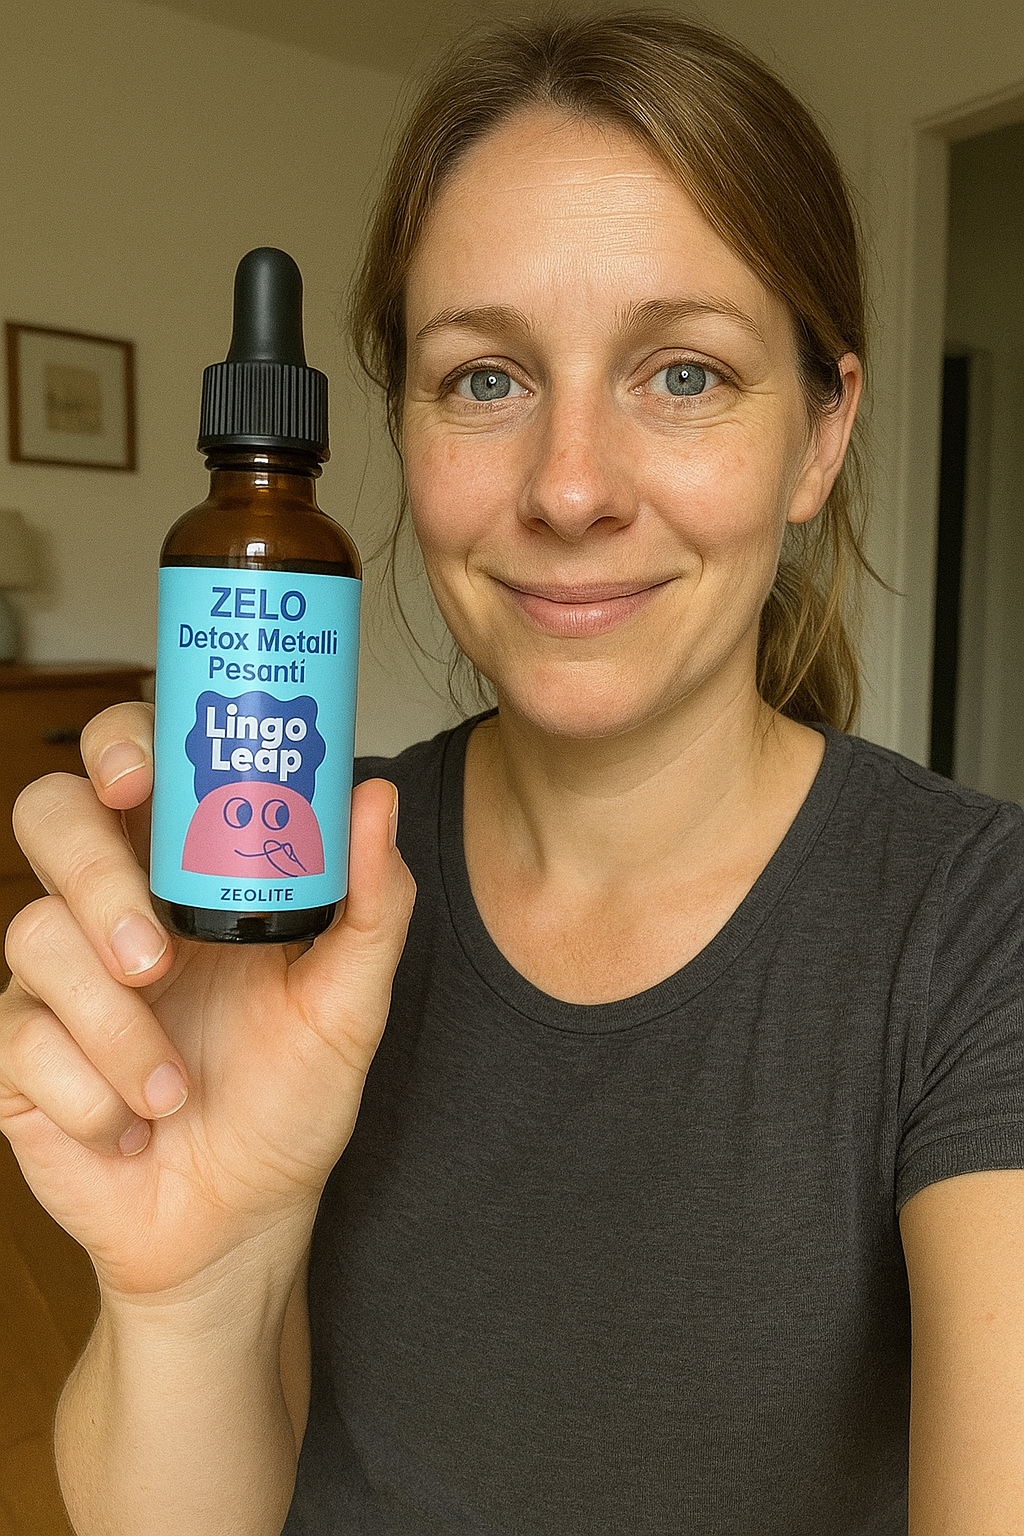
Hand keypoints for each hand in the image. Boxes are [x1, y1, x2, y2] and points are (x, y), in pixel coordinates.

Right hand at [0, 702, 414, 1300]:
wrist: (239, 1223)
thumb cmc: (291, 1100)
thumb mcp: (349, 1004)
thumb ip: (370, 903)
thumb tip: (377, 797)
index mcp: (185, 872)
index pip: (131, 761)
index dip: (120, 741)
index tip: (141, 774)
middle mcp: (111, 905)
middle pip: (48, 815)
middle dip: (95, 877)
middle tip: (152, 956)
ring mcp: (55, 975)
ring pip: (32, 936)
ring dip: (114, 1027)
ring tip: (175, 1087)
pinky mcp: (16, 1051)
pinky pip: (21, 1038)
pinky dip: (92, 1093)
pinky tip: (135, 1127)